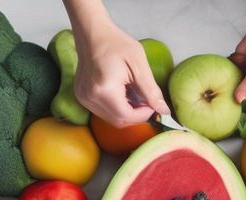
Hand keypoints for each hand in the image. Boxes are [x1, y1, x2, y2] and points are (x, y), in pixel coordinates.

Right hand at [64, 0, 167, 126]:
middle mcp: (89, 97)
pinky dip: (117, 108)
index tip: (153, 104)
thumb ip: (151, 91)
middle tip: (146, 100)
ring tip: (134, 94)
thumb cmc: (116, 43)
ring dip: (127, 112)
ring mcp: (83, 97)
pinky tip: (123, 93)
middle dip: (136, 115)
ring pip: (111, 118)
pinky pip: (103, 111)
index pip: (127, 116)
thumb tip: (164, 110)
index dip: (144, 115)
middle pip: (119, 121)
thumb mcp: (139, 65)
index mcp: (103, 89)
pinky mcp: (82, 96)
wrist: (93, 32)